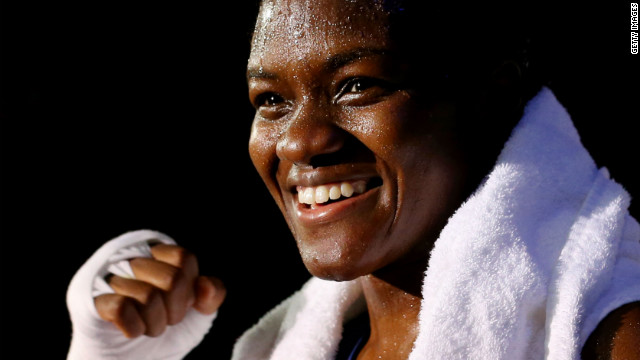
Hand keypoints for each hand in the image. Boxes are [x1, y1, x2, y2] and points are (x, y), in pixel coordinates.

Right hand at [94, 244, 225, 337]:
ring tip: (147, 326)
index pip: (184, 258)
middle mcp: (130, 256)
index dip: (189, 289)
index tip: (179, 304)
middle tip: (163, 319)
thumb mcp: (197, 312)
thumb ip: (211, 295)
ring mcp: (108, 275)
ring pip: (148, 296)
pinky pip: (122, 308)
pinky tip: (131, 330)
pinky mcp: (90, 299)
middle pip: (171, 279)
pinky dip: (135, 328)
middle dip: (175, 311)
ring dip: (155, 324)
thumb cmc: (161, 326)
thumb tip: (205, 285)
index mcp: (157, 252)